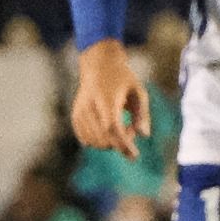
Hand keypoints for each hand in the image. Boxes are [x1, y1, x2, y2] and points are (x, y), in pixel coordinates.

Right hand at [69, 39, 146, 153]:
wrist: (99, 65)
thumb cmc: (122, 79)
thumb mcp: (138, 91)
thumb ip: (142, 113)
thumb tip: (144, 135)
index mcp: (105, 98)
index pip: (112, 128)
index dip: (123, 144)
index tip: (134, 155)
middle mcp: (89, 106)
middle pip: (103, 138)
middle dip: (121, 143)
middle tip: (132, 129)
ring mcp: (79, 111)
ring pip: (94, 142)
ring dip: (111, 143)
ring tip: (123, 126)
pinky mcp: (75, 116)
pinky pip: (86, 140)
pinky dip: (99, 141)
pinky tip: (109, 130)